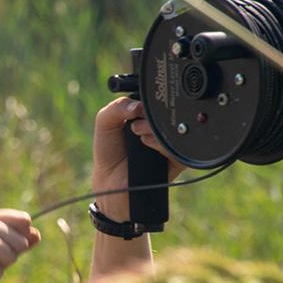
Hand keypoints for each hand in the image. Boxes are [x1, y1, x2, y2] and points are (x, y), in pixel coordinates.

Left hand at [92, 97, 185, 219]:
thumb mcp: (105, 122)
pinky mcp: (176, 159)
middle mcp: (161, 128)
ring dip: (154, 128)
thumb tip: (139, 105)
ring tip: (137, 134)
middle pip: (167, 111)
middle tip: (134, 124)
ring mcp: (170, 143)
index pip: (157, 99)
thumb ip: (117, 106)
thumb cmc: (108, 152)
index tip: (136, 107)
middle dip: (150, 114)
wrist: (110, 182)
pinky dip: (160, 143)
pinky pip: (177, 147)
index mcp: (148, 116)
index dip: (148, 100)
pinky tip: (146, 144)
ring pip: (174, 127)